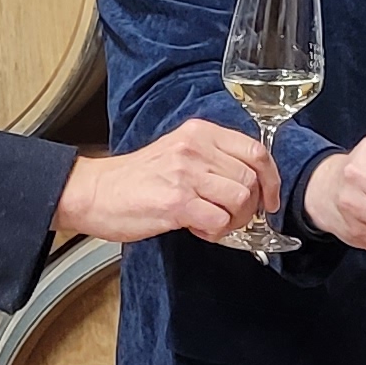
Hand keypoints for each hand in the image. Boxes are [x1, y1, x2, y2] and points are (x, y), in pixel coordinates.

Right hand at [55, 119, 278, 246]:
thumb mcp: (178, 152)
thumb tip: (251, 183)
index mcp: (199, 133)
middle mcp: (195, 148)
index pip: (256, 151)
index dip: (271, 179)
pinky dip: (215, 231)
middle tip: (230, 217)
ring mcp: (186, 174)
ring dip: (233, 220)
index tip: (269, 199)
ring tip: (210, 222)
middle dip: (249, 207)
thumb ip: (212, 159)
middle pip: (251, 179)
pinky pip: (219, 221)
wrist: (95, 192)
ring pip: (240, 200)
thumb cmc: (136, 179)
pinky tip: (197, 228)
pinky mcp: (176, 202)